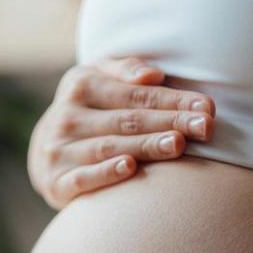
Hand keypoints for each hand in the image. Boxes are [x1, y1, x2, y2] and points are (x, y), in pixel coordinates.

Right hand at [28, 57, 215, 209]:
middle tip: (205, 127)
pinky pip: (83, 178)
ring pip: (109, 147)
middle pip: (127, 120)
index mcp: (81, 84)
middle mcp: (67, 116)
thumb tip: (153, 75)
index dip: (172, 100)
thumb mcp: (98, 79)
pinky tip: (130, 167)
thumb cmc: (88, 110)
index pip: (136, 93)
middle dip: (169, 122)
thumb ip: (125, 69)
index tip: (207, 107)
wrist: (45, 152)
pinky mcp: (56, 182)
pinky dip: (106, 173)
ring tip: (177, 144)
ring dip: (145, 146)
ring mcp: (59, 150)